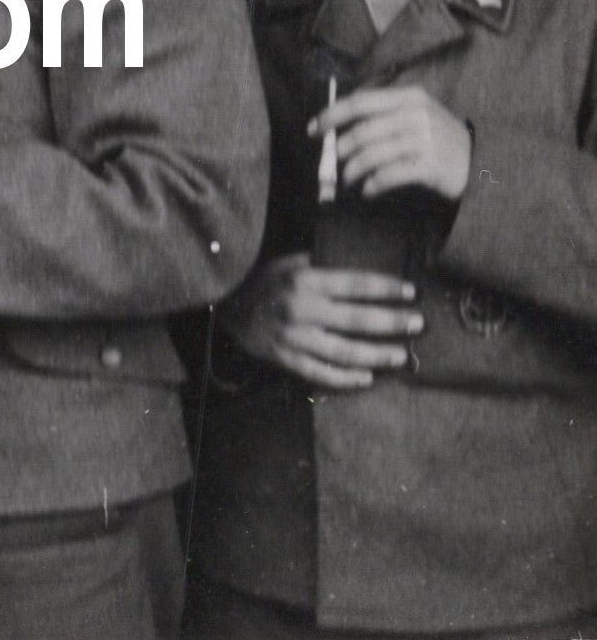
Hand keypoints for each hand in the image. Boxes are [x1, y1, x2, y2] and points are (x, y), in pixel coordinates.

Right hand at [221, 252, 422, 389]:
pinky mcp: (284, 358)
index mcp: (304, 280)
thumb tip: (362, 263)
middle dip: (392, 322)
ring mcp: (293, 337)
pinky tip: (366, 378)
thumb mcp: (289, 262)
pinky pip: (320, 373)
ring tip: (400, 356)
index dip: (387, 289)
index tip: (411, 292)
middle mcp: (301, 309)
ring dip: (377, 355)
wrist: (223, 305)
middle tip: (417, 324)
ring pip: (344, 352)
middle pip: (357, 320)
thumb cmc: (263, 280)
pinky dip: (345, 379)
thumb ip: (322, 264)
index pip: (356, 284)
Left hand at [311, 86, 472, 199]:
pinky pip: (388, 175)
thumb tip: (337, 125)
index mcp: (410, 97)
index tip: (312, 129)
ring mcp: (426, 140)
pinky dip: (372, 185)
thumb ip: (383, 114)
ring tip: (349, 180)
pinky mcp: (431, 166)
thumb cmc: (440, 139)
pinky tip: (368, 190)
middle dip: (340, 149)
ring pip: (372, 155)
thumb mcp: (417, 115)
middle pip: (362, 131)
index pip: (359, 102)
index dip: (331, 115)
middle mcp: (418, 115)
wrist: (483, 163)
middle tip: (334, 162)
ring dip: (353, 171)